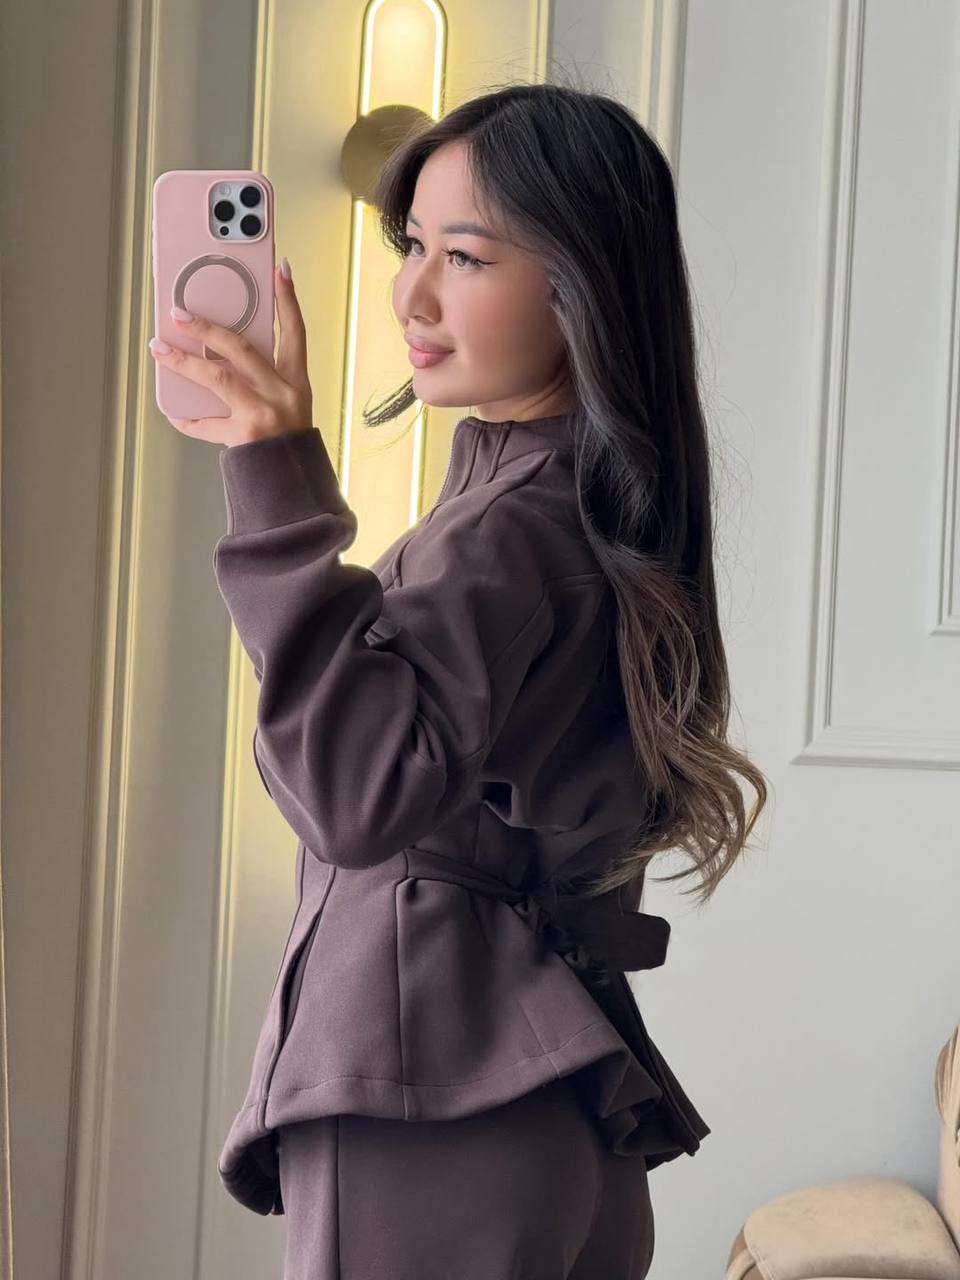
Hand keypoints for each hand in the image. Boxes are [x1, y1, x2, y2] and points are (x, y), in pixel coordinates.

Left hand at [150, 261, 312, 445]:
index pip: (295, 331)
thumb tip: (222, 347)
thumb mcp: (292, 401)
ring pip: (217, 378)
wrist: (293, 482)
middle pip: (241, 349)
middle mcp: (282, 394)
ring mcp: (262, 415)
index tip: (281, 270)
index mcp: (297, 381)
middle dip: (208, 327)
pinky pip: (206, 424)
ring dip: (183, 361)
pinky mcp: (244, 437)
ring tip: (160, 349)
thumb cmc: (288, 438)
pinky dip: (187, 418)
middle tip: (180, 313)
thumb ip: (266, 374)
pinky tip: (172, 410)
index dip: (289, 299)